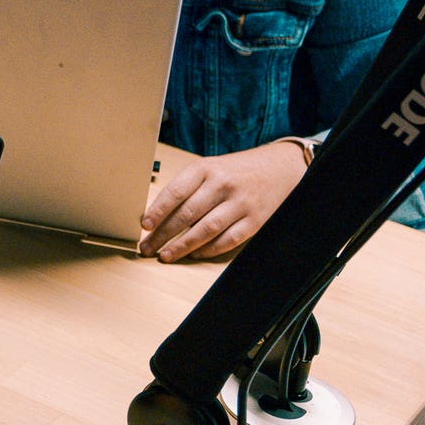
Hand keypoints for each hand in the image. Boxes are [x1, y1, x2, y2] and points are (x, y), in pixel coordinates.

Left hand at [141, 141, 308, 262]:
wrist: (279, 168)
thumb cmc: (235, 171)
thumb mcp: (210, 168)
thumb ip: (187, 188)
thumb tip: (157, 216)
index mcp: (206, 168)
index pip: (176, 192)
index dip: (157, 211)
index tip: (145, 226)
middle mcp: (222, 184)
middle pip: (187, 214)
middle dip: (163, 234)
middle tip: (147, 248)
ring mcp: (240, 203)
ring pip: (206, 230)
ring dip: (182, 246)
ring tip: (166, 255)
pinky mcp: (254, 220)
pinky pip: (228, 240)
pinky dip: (209, 250)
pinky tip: (195, 254)